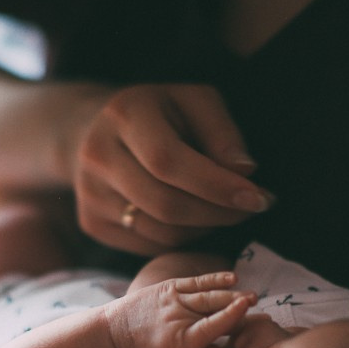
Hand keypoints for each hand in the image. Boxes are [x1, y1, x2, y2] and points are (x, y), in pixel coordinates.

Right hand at [71, 84, 274, 253]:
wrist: (92, 130)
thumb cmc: (159, 114)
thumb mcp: (194, 102)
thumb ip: (222, 133)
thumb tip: (245, 172)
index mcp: (124, 115)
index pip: (169, 161)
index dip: (216, 185)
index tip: (259, 198)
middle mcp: (98, 155)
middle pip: (165, 203)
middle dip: (218, 213)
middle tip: (251, 208)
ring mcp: (89, 193)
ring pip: (160, 231)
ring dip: (205, 228)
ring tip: (224, 210)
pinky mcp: (91, 222)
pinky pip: (149, 245)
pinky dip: (182, 238)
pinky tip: (195, 218)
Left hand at [105, 271, 255, 347]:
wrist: (113, 333)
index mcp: (181, 340)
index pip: (212, 326)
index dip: (232, 316)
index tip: (247, 309)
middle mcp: (179, 316)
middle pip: (215, 307)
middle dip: (238, 303)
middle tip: (257, 302)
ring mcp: (173, 299)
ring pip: (208, 293)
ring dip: (231, 292)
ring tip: (251, 295)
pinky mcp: (168, 287)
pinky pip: (196, 281)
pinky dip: (215, 279)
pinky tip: (231, 278)